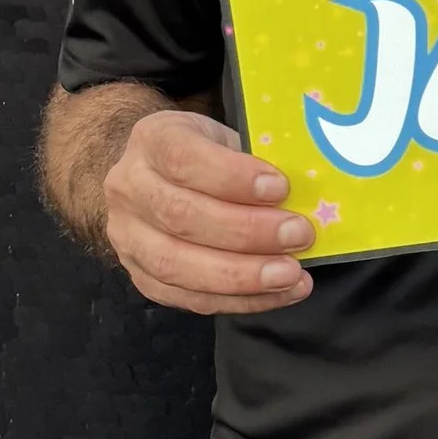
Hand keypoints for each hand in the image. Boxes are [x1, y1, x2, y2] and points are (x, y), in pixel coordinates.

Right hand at [104, 108, 314, 314]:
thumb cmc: (205, 155)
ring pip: (176, 265)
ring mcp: (127, 237)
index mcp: (152, 140)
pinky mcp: (141, 277)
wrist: (154, 177)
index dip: (232, 177)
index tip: (279, 188)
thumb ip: (255, 159)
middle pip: (180, 216)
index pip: (184, 158)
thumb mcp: (225, 138)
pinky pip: (187, 298)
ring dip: (242, 276)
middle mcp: (128, 188)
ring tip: (290, 274)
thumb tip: (310, 191)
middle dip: (246, 232)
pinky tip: (278, 293)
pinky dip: (238, 301)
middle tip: (298, 236)